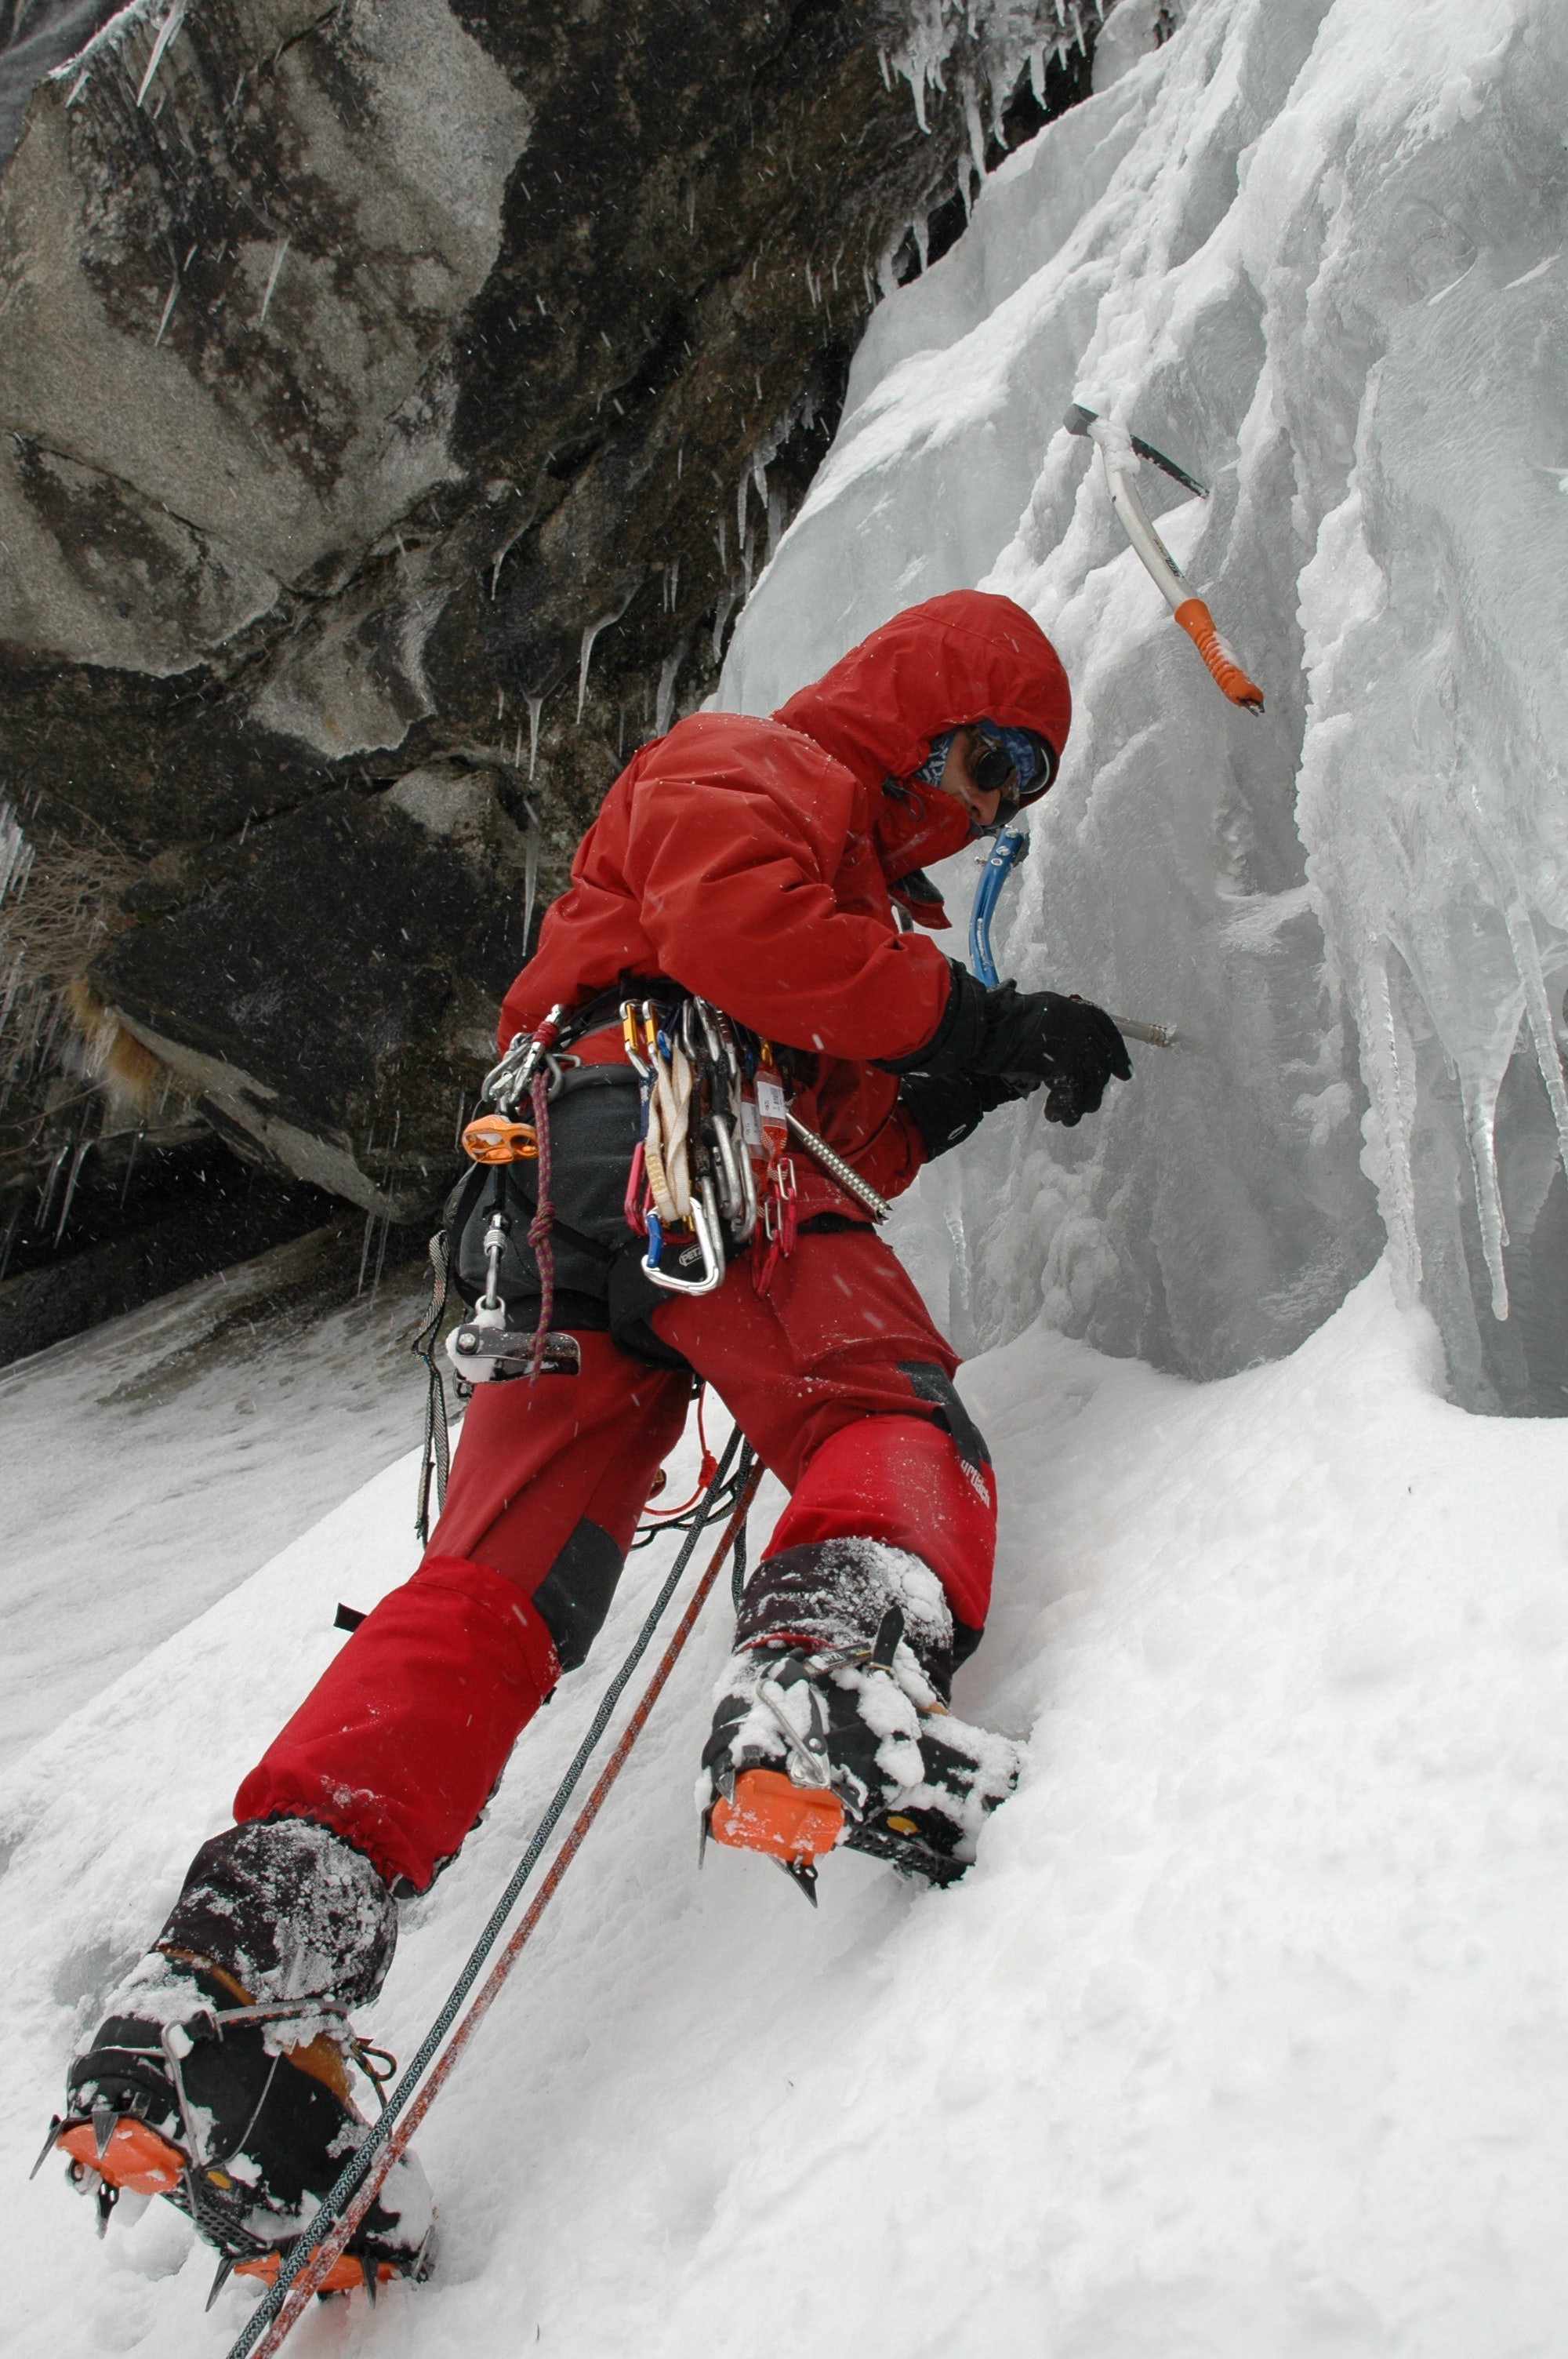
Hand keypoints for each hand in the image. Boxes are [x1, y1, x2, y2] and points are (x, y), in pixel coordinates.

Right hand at [879, 964, 1130, 1127]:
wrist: (987, 1029)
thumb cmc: (1000, 1024)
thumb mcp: (1037, 1019)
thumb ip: (1058, 1031)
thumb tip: (1070, 1060)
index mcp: (1074, 1009)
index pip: (1108, 1030)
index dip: (1118, 1055)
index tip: (1124, 1074)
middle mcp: (1079, 1024)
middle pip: (1100, 1061)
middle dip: (1096, 1088)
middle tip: (1088, 1106)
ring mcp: (1074, 1044)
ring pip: (1089, 1082)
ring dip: (1079, 1103)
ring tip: (1066, 1117)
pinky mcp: (1063, 1065)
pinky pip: (1072, 1093)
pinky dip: (1064, 1107)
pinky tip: (1054, 1115)